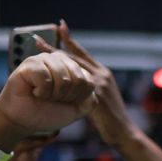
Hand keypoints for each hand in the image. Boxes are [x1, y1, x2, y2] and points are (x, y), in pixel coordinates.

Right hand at [0, 52, 96, 142]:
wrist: (25, 120)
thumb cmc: (49, 113)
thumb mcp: (76, 109)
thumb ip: (90, 98)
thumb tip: (92, 83)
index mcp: (73, 69)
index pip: (89, 82)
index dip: (78, 98)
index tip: (65, 101)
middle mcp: (60, 60)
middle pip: (79, 79)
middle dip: (67, 97)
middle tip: (53, 99)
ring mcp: (45, 59)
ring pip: (64, 78)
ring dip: (54, 94)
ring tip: (43, 95)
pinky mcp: (31, 62)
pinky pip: (46, 77)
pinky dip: (42, 91)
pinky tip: (34, 91)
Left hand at [41, 21, 137, 146]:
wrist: (123, 132)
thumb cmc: (111, 120)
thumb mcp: (102, 99)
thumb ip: (90, 88)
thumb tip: (75, 85)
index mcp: (103, 74)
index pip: (84, 54)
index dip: (71, 41)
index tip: (60, 28)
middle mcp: (102, 74)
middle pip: (76, 55)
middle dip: (58, 43)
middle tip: (40, 35)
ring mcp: (99, 82)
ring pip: (74, 64)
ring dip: (54, 55)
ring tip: (38, 46)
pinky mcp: (96, 93)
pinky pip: (75, 81)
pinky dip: (60, 74)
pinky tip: (47, 70)